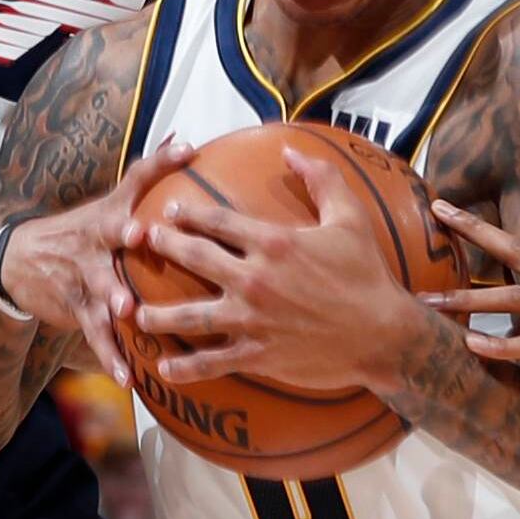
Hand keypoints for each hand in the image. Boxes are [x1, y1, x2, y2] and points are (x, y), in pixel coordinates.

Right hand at [0, 144, 198, 385]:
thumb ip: (149, 176)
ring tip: (128, 312)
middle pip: (110, 231)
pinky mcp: (76, 306)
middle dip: (125, 233)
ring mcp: (84, 273)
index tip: (187, 149)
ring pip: (100, 285)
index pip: (137, 177)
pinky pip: (95, 333)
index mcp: (113, 211)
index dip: (160, 161)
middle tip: (139, 235)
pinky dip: (110, 356)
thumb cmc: (83, 231)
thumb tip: (183, 138)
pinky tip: (127, 378)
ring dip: (113, 296)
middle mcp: (97, 238)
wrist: (19, 260)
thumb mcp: (110, 202)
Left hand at [133, 145, 424, 395]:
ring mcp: (251, 319)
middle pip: (193, 258)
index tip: (169, 212)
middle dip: (162, 248)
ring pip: (189, 316)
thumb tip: (291, 151)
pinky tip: (165, 367)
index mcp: (273, 243)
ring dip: (157, 315)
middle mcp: (254, 278)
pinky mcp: (257, 353)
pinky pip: (211, 361)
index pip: (217, 222)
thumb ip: (321, 179)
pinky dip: (185, 367)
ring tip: (136, 313)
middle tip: (139, 244)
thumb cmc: (368, 274)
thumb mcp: (350, 218)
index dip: (188, 214)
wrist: (383, 333)